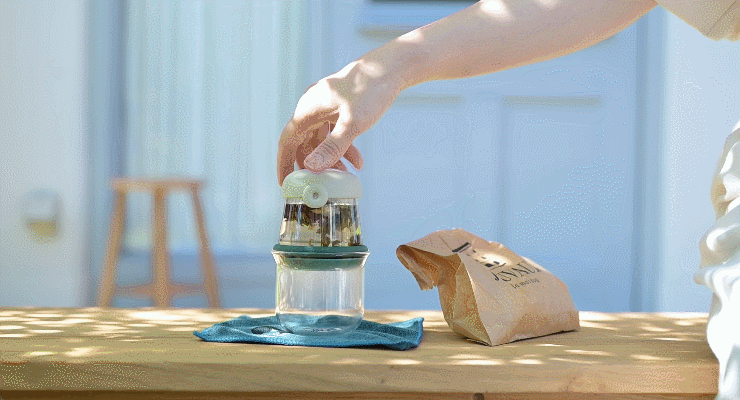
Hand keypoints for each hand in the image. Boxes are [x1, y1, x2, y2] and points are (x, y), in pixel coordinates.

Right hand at [277, 58, 403, 185]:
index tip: (284, 184)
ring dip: (331, 157)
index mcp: (308, 109)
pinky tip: (357, 160)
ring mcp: (325, 105)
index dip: (283, 164)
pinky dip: (343, 146)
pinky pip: (334, 131)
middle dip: (313, 164)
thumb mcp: (352, 124)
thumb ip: (332, 148)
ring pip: (321, 139)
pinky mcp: (338, 106)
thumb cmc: (370, 90)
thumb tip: (311, 167)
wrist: (390, 67)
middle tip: (320, 184)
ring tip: (345, 173)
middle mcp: (312, 106)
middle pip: (304, 142)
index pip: (287, 142)